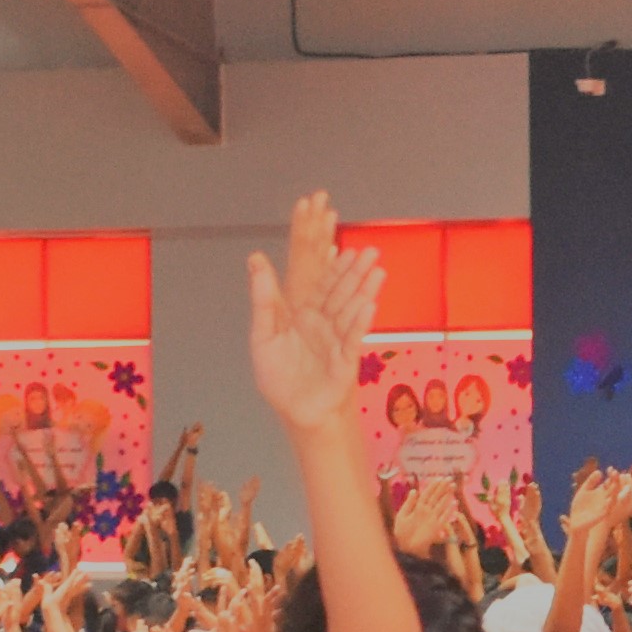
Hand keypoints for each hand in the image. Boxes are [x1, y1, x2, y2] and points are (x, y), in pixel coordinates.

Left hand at [247, 196, 378, 433]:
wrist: (300, 412)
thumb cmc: (280, 377)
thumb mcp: (263, 335)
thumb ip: (263, 297)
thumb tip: (256, 257)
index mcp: (300, 310)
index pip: (311, 272)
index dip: (320, 247)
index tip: (326, 219)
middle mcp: (322, 318)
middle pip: (336, 285)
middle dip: (350, 265)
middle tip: (366, 244)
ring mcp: (337, 336)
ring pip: (349, 305)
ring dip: (362, 285)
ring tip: (375, 264)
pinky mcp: (346, 358)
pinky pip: (353, 335)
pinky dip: (360, 319)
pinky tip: (369, 301)